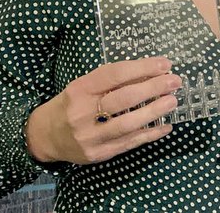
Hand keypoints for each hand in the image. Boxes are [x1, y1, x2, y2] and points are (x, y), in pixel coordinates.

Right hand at [26, 57, 180, 164]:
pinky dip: (150, 134)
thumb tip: (152, 72)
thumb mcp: (85, 85)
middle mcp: (83, 113)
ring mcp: (90, 136)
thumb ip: (113, 80)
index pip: (115, 74)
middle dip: (154, 88)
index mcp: (80, 89)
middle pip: (124, 98)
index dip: (143, 68)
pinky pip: (129, 143)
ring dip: (155, 111)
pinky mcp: (98, 153)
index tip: (165, 65)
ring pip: (128, 123)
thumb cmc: (72, 104)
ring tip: (172, 101)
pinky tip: (166, 126)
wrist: (45, 136)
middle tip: (175, 82)